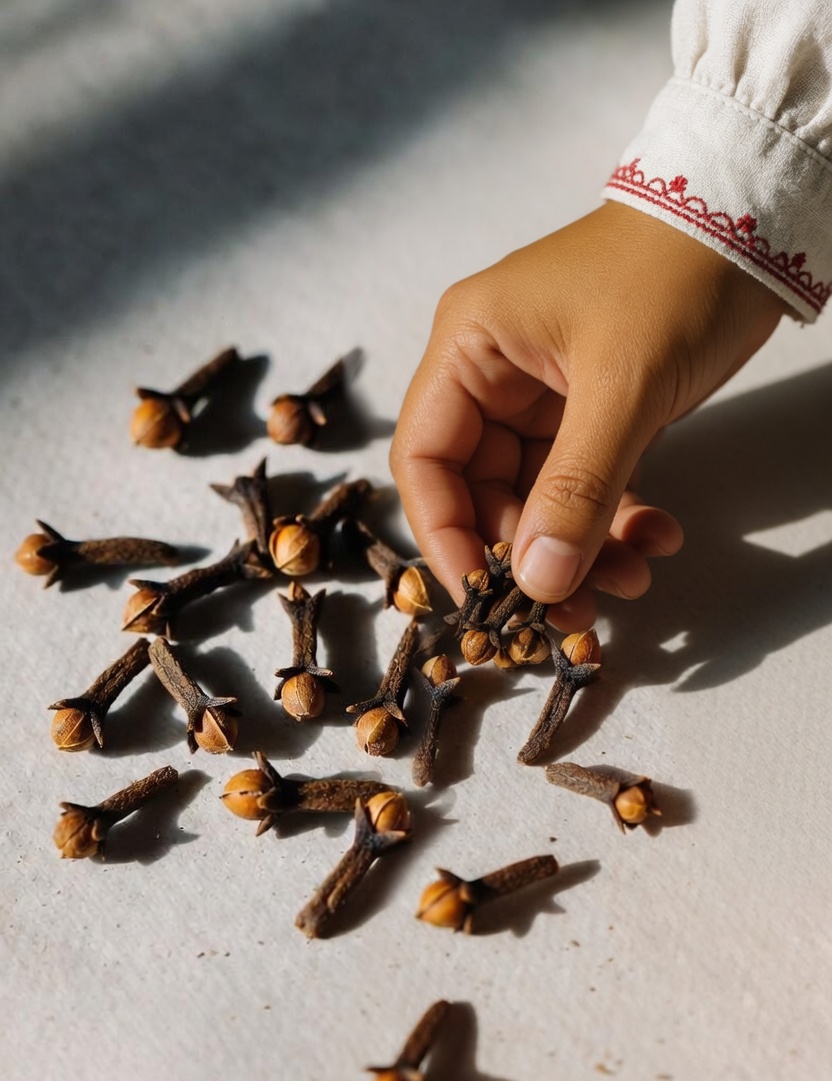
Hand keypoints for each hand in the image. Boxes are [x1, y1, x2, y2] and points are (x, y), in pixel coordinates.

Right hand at [390, 202, 783, 628]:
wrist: (755, 221)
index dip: (446, 536)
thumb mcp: (620, 389)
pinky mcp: (591, 410)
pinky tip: (658, 539)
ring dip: (581, 548)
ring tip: (631, 579)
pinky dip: (616, 520)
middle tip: (574, 610)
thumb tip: (538, 585)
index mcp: (470, 350)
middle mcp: (493, 375)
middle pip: (483, 493)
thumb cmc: (673, 279)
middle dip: (530, 555)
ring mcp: (543, 396)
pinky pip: (586, 485)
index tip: (485, 598)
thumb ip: (576, 490)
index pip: (425, 460)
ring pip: (540, 499)